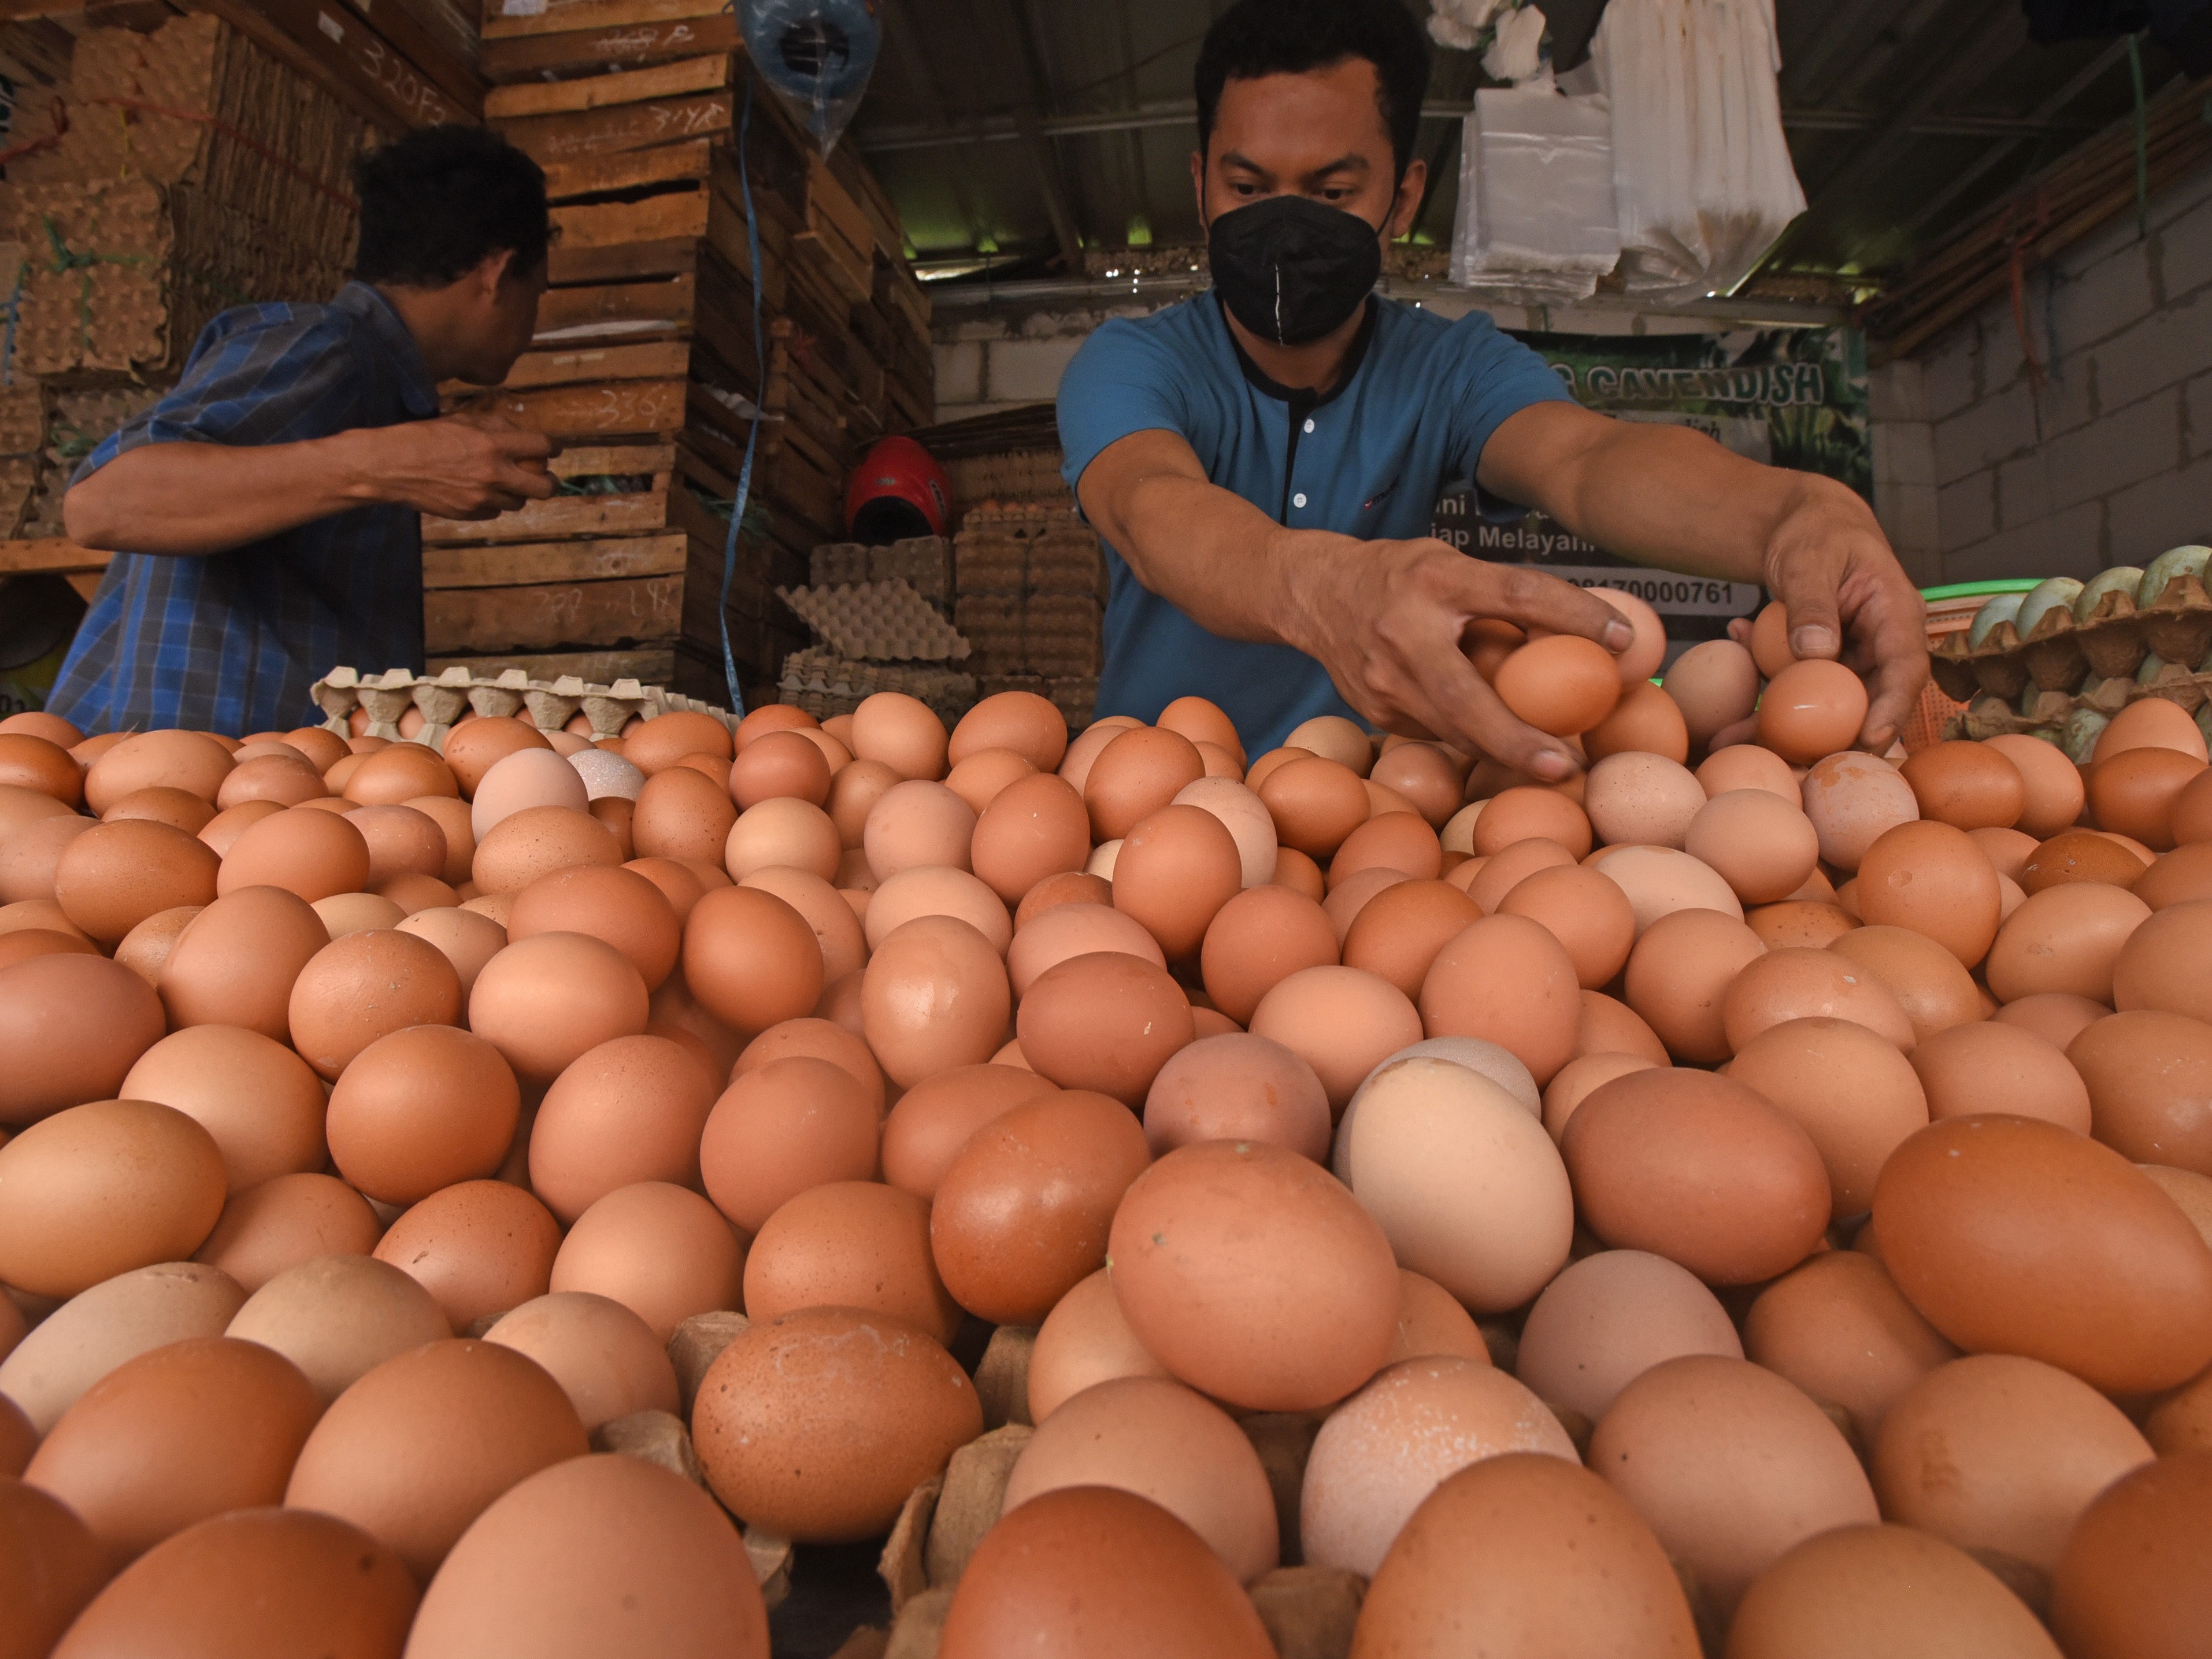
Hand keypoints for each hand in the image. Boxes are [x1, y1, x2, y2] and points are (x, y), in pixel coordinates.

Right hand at [349, 413, 559, 519]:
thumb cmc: (423, 437)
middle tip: (545, 476)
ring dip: (519, 492)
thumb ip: (496, 426)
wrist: (390, 466)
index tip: (553, 448)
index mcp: (493, 445)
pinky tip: (483, 491)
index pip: (542, 446)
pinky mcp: (470, 514)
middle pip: (544, 487)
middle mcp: (493, 474)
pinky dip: (495, 502)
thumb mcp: (462, 420)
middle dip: (549, 481)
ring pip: (520, 502)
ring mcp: (482, 497)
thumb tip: (522, 434)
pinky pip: (496, 511)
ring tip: (508, 482)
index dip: (553, 447)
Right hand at [1297, 536, 1633, 780]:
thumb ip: (1500, 594)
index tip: (1623, 640)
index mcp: (1435, 579)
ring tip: (1552, 765)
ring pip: (1452, 729)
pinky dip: (1471, 739)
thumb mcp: (1449, 564)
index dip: (1573, 615)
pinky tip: (1498, 745)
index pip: (1516, 594)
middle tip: (1567, 765)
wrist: (1312, 593)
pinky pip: (1435, 731)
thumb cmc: (1399, 575)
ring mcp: (1382, 678)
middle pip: (1468, 698)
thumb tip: (1583, 629)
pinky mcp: (1374, 709)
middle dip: (1518, 740)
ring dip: (1503, 752)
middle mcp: (1404, 631)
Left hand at [1745, 482, 1929, 752]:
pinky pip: (1793, 692)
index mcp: (1896, 613)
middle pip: (1869, 700)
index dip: (1893, 707)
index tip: (1872, 739)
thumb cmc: (1816, 532)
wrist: (1800, 524)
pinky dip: (1760, 699)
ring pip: (1826, 705)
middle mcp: (1880, 643)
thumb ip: (1811, 603)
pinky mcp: (1819, 667)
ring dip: (1782, 727)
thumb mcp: (1810, 558)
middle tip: (1798, 766)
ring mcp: (1849, 658)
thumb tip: (1816, 653)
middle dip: (1836, 737)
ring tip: (1733, 741)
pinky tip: (1725, 705)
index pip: (1906, 666)